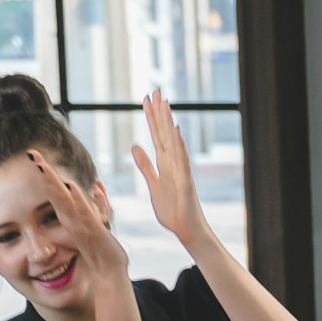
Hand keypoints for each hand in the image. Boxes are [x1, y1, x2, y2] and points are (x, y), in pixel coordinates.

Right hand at [31, 148, 129, 287]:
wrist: (110, 277)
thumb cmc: (105, 252)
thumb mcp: (101, 222)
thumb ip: (98, 204)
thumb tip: (98, 186)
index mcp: (74, 216)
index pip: (59, 190)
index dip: (49, 174)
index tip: (38, 157)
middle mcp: (73, 219)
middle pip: (55, 191)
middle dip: (44, 172)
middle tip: (32, 153)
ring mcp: (80, 225)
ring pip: (63, 199)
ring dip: (53, 181)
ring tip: (40, 163)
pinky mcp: (91, 232)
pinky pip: (81, 212)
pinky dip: (74, 199)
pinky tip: (69, 185)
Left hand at [130, 89, 206, 248]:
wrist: (187, 230)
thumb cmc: (172, 210)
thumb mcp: (153, 185)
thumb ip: (145, 166)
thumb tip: (134, 146)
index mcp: (165, 164)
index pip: (156, 136)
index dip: (151, 118)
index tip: (145, 99)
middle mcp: (174, 163)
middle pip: (165, 133)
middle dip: (159, 112)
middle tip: (156, 90)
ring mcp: (181, 172)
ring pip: (174, 143)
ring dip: (169, 124)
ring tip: (165, 104)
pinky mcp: (186, 184)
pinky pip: (182, 163)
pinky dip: (180, 148)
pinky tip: (177, 133)